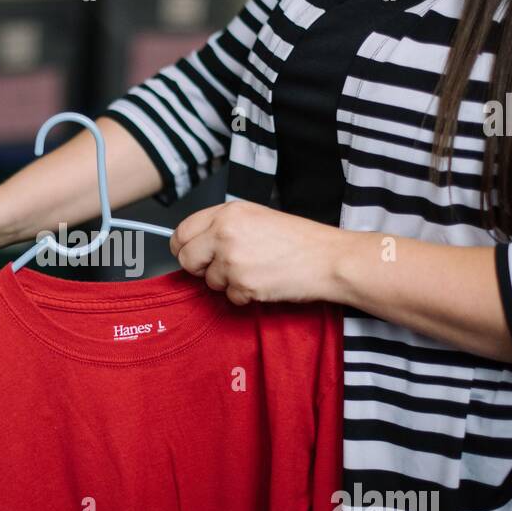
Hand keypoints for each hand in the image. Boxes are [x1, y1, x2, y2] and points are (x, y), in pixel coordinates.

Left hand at [170, 201, 346, 304]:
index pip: (182, 232)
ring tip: (256, 271)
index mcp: (228, 213)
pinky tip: (265, 282)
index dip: (183, 247)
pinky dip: (245, 295)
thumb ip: (224, 227)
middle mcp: (225, 233)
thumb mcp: (257, 217)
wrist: (329, 259)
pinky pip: (230, 297)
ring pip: (209, 281)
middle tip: (222, 269)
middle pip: (186, 258)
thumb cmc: (300, 240)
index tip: (191, 255)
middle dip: (199, 268)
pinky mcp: (243, 284)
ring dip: (228, 283)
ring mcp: (232, 260)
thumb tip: (198, 244)